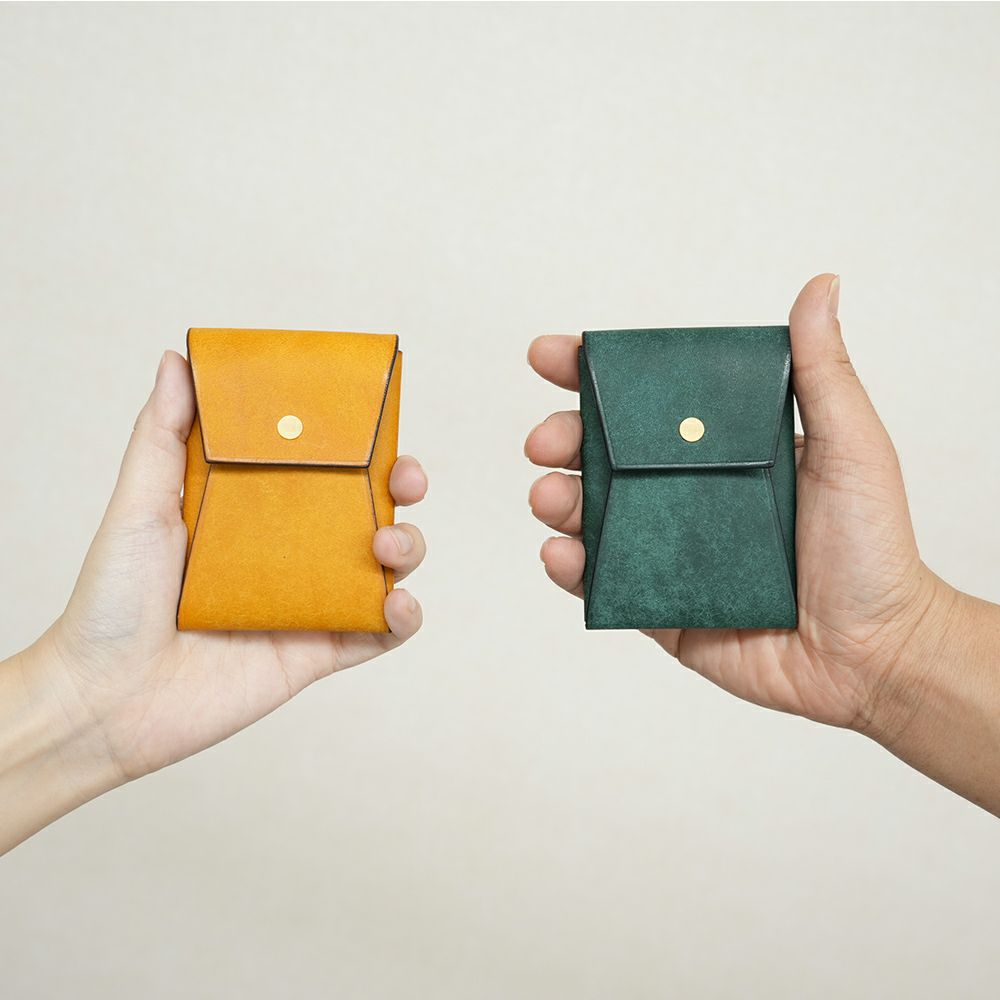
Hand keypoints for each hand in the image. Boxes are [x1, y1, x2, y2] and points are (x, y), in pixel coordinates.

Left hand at [22, 351, 426, 785]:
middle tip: (404, 478)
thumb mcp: (139, 503)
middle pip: (369, 509)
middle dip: (403, 488)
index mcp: (257, 511)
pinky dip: (404, 618)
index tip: (376, 422)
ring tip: (388, 545)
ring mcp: (309, 602)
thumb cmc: (112, 598)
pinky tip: (396, 603)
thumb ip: (163, 433)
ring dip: (409, 546)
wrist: (105, 697)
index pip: (323, 467)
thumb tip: (176, 359)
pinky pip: (379, 634)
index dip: (359, 443)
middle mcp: (291, 553)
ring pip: (387, 567)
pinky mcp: (317, 652)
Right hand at [525, 274, 955, 734]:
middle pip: (603, 457)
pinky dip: (571, 568)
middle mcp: (686, 495)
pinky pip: (602, 584)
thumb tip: (821, 285)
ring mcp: (667, 552)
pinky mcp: (660, 607)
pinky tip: (560, 554)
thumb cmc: (871, 546)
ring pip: (591, 518)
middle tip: (544, 441)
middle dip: (561, 441)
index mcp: (719, 450)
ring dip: (556, 501)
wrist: (874, 653)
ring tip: (547, 497)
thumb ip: (823, 372)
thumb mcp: (850, 447)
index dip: (592, 376)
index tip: (551, 355)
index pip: (647, 404)